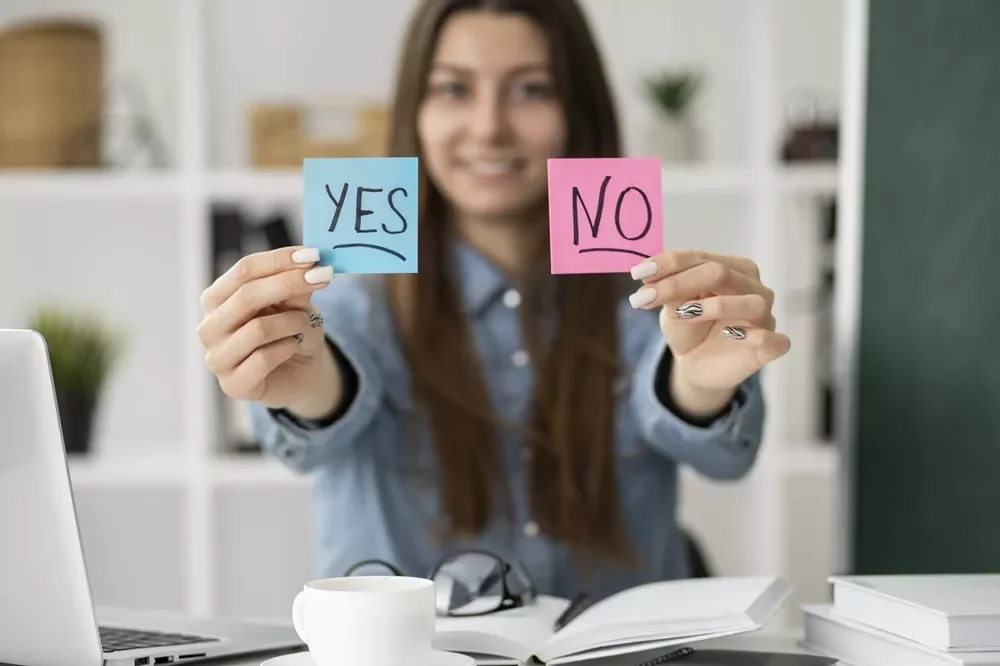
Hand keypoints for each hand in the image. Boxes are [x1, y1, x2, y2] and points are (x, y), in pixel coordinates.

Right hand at [197, 246, 333, 407]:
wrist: (300, 373)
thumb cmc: (291, 333)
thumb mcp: (296, 304)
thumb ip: (295, 287)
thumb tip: (308, 265)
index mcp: (217, 299)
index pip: (243, 270)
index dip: (278, 260)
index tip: (313, 254)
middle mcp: (210, 327)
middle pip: (246, 296)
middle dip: (289, 283)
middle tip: (322, 277)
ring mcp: (217, 358)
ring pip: (258, 329)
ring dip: (293, 322)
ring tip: (305, 324)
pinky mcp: (233, 385)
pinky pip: (263, 359)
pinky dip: (287, 348)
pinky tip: (293, 347)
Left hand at [628, 251, 790, 409]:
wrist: (697, 366)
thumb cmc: (688, 328)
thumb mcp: (671, 307)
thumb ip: (665, 289)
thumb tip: (646, 272)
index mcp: (732, 268)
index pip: (700, 257)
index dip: (668, 263)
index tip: (638, 272)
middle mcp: (753, 287)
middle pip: (720, 273)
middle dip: (678, 283)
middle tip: (645, 297)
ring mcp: (765, 317)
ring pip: (749, 302)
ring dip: (713, 306)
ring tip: (683, 314)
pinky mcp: (771, 346)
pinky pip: (773, 339)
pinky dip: (754, 336)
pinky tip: (731, 335)